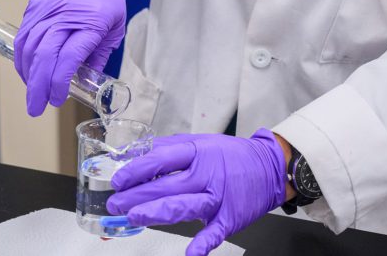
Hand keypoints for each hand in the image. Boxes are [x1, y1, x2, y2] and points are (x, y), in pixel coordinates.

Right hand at [14, 0, 125, 115]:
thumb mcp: (114, 27)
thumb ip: (99, 55)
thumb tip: (86, 81)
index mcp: (89, 24)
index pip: (68, 58)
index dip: (59, 82)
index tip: (57, 99)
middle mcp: (64, 18)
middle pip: (44, 57)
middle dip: (38, 87)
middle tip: (35, 108)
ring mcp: (45, 13)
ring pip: (29, 49)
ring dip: (28, 75)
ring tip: (32, 93)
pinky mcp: (33, 10)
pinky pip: (23, 38)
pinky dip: (22, 59)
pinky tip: (26, 73)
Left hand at [106, 129, 287, 255]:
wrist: (271, 168)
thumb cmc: (231, 156)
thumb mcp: (200, 142)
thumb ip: (169, 148)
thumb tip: (137, 154)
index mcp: (197, 154)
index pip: (160, 160)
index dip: (136, 170)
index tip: (118, 180)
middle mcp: (206, 176)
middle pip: (166, 186)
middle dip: (135, 196)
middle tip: (115, 203)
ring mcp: (218, 198)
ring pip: (183, 207)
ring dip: (155, 213)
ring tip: (133, 217)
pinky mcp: (229, 218)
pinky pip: (214, 233)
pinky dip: (203, 244)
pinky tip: (190, 253)